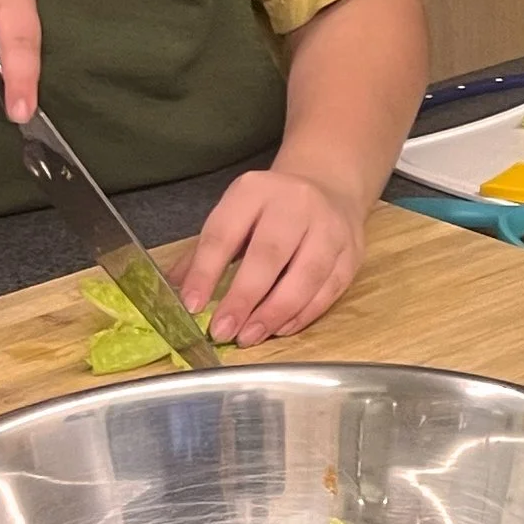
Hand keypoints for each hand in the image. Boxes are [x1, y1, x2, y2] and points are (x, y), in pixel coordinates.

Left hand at [179, 168, 368, 346]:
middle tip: (223, 331)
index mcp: (254, 191)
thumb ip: (204, 252)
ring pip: (306, 274)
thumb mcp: (234, 215)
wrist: (329, 187)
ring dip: (276, 312)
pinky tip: (281, 328)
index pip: (225, 233)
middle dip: (244, 298)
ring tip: (250, 336)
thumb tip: (172, 290)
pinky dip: (304, 313)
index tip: (191, 306)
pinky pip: (329, 288)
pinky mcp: (351, 252)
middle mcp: (296, 204)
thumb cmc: (270, 210)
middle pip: (270, 254)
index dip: (206, 272)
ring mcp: (329, 227)